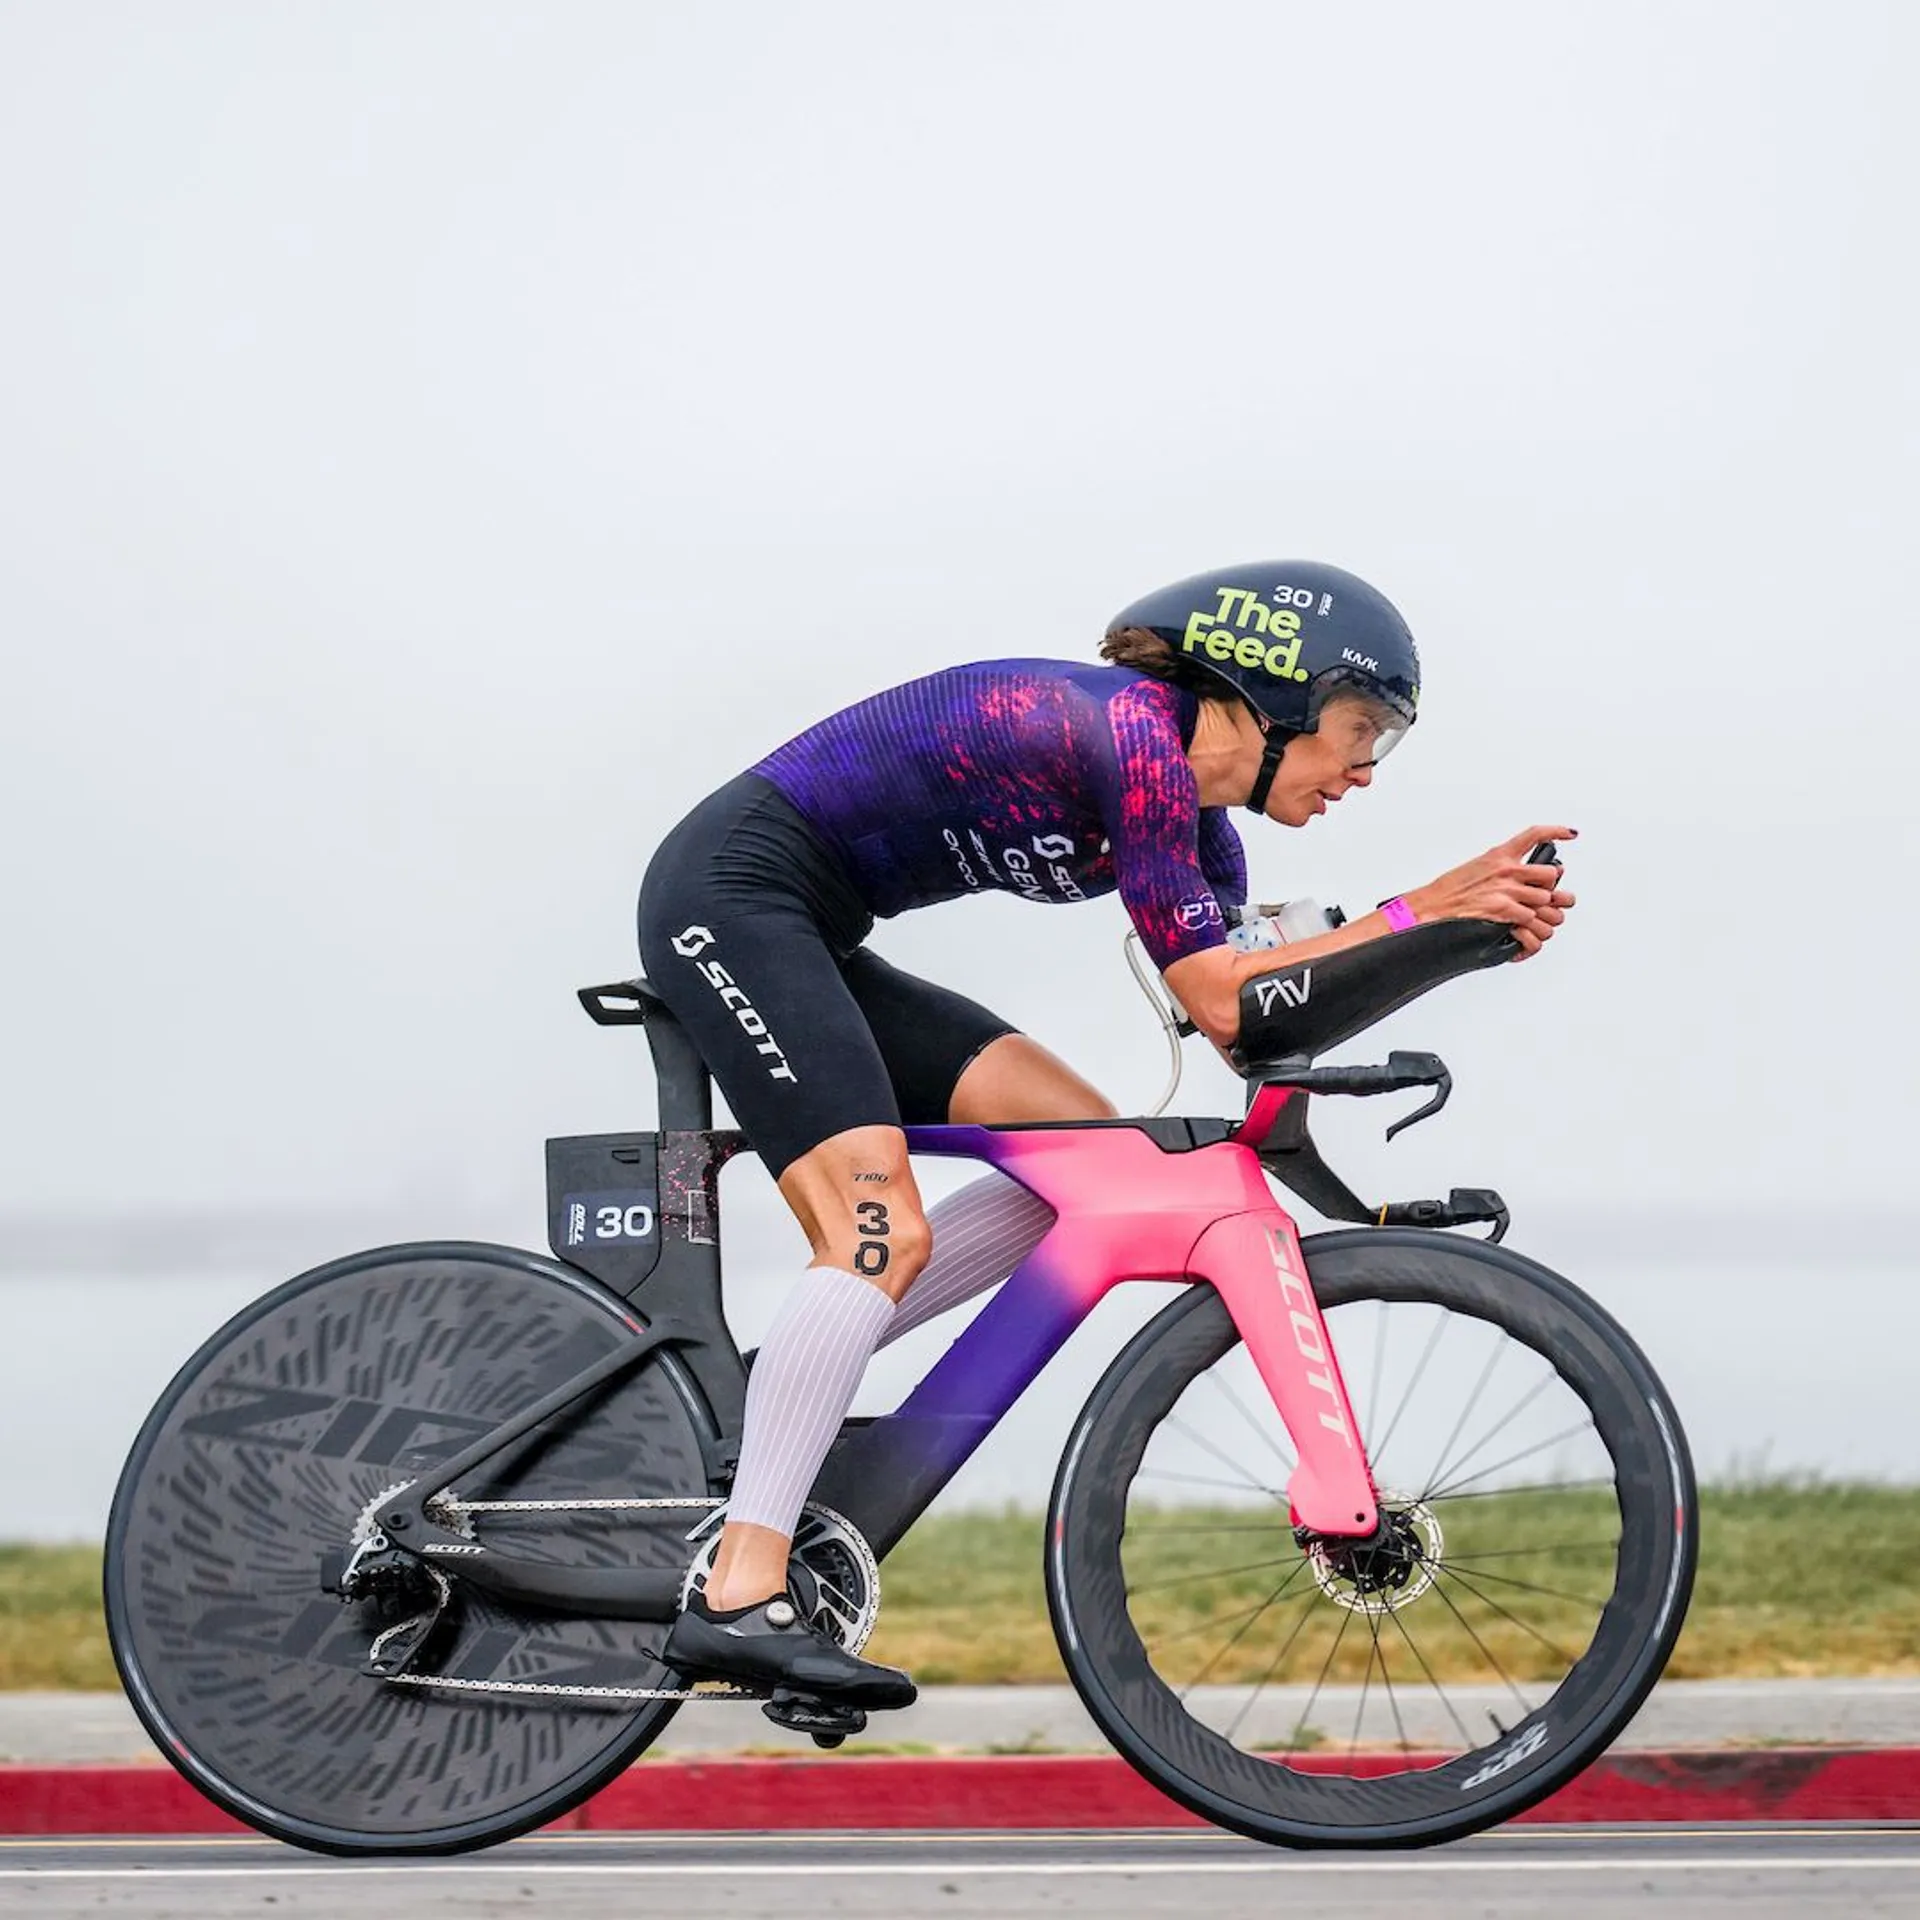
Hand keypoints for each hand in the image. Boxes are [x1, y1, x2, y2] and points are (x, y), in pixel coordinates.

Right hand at [1405, 825, 1578, 959]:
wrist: (1431, 906)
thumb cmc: (1448, 891)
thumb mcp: (1476, 869)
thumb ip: (1501, 870)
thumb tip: (1522, 879)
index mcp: (1499, 856)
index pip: (1534, 835)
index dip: (1556, 831)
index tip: (1570, 833)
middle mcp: (1506, 870)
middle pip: (1551, 875)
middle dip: (1551, 889)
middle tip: (1544, 899)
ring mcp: (1506, 889)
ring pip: (1545, 900)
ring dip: (1542, 915)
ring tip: (1533, 924)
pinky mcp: (1503, 909)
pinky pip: (1530, 918)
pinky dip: (1527, 930)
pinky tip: (1518, 935)